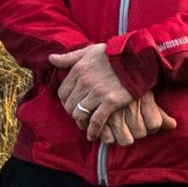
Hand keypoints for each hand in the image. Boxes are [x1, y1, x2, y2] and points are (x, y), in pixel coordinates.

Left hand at [50, 45, 172, 144]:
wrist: (137, 58)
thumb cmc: (113, 53)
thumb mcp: (89, 51)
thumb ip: (69, 57)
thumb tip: (50, 58)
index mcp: (78, 69)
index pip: (63, 92)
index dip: (66, 101)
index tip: (72, 104)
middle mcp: (85, 82)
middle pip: (69, 105)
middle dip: (72, 113)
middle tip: (79, 117)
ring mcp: (97, 92)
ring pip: (80, 114)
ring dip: (81, 122)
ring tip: (85, 126)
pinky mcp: (110, 101)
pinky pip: (96, 121)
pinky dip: (92, 130)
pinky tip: (93, 135)